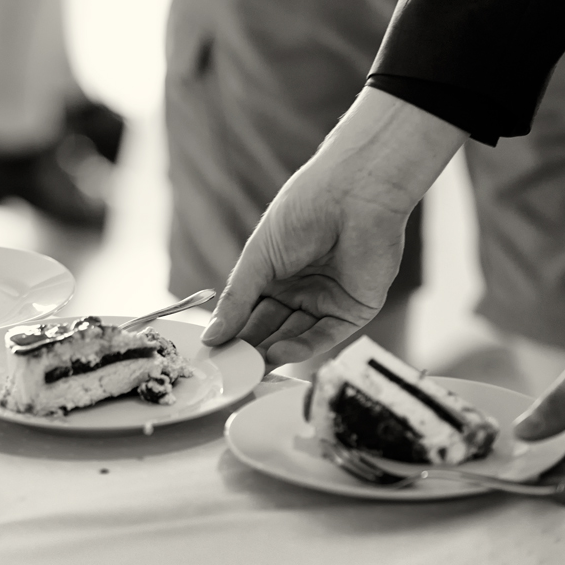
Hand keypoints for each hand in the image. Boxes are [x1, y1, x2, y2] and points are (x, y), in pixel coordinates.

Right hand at [201, 88, 466, 364]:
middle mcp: (302, 289)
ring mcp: (328, 301)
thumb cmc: (303, 210)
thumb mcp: (259, 257)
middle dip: (251, 350)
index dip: (232, 333)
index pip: (249, 312)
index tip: (211, 356)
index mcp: (275, 273)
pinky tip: (279, 355)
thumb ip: (236, 301)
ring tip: (249, 368)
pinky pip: (324, 336)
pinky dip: (302, 348)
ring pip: (296, 338)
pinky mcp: (354, 310)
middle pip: (271, 329)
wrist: (353, 193)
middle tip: (229, 371)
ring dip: (273, 354)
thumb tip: (210, 336)